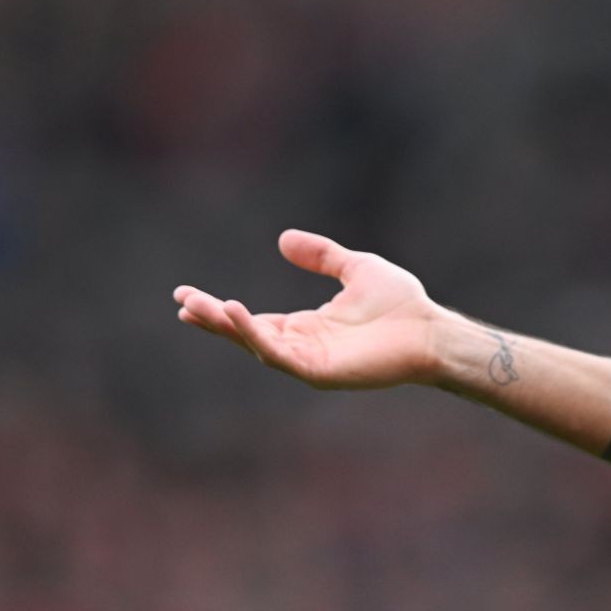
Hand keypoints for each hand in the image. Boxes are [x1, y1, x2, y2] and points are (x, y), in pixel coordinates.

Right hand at [173, 230, 441, 389]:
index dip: (219, 309)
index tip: (186, 295)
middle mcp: (301, 346)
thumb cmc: (400, 304)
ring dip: (227, 326)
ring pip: (257, 344)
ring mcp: (309, 361)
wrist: (429, 329)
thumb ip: (320, 255)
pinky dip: (255, 336)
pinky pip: (278, 355)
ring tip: (201, 305)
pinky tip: (237, 314)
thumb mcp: (354, 267)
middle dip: (211, 319)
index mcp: (305, 327)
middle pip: (245, 333)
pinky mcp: (319, 372)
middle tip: (181, 300)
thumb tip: (283, 238)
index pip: (252, 320)